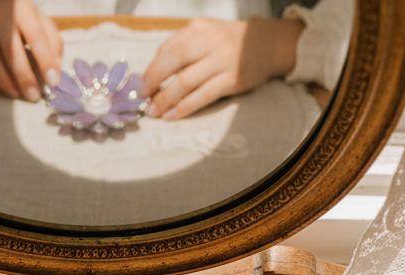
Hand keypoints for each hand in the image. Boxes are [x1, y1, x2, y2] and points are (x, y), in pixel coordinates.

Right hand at [0, 0, 62, 99]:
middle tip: (34, 96)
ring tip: (16, 94)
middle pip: (10, 49)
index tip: (53, 83)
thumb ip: (51, 41)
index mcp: (21, 9)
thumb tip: (55, 69)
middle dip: (23, 76)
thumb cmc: (19, 16)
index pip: (35, 36)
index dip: (45, 61)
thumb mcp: (39, 20)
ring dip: (3, 80)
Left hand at [143, 17, 302, 120]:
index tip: (138, 87)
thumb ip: (182, 50)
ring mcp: (222, 60)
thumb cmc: (228, 44)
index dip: (150, 70)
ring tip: (154, 112)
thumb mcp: (205, 36)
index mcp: (198, 29)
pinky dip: (183, 108)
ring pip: (185, 82)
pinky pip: (202, 97)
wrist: (266, 45)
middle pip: (172, 63)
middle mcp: (209, 41)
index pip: (167, 49)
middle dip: (153, 83)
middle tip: (141, 100)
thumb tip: (152, 76)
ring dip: (165, 100)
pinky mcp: (231, 79)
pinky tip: (172, 116)